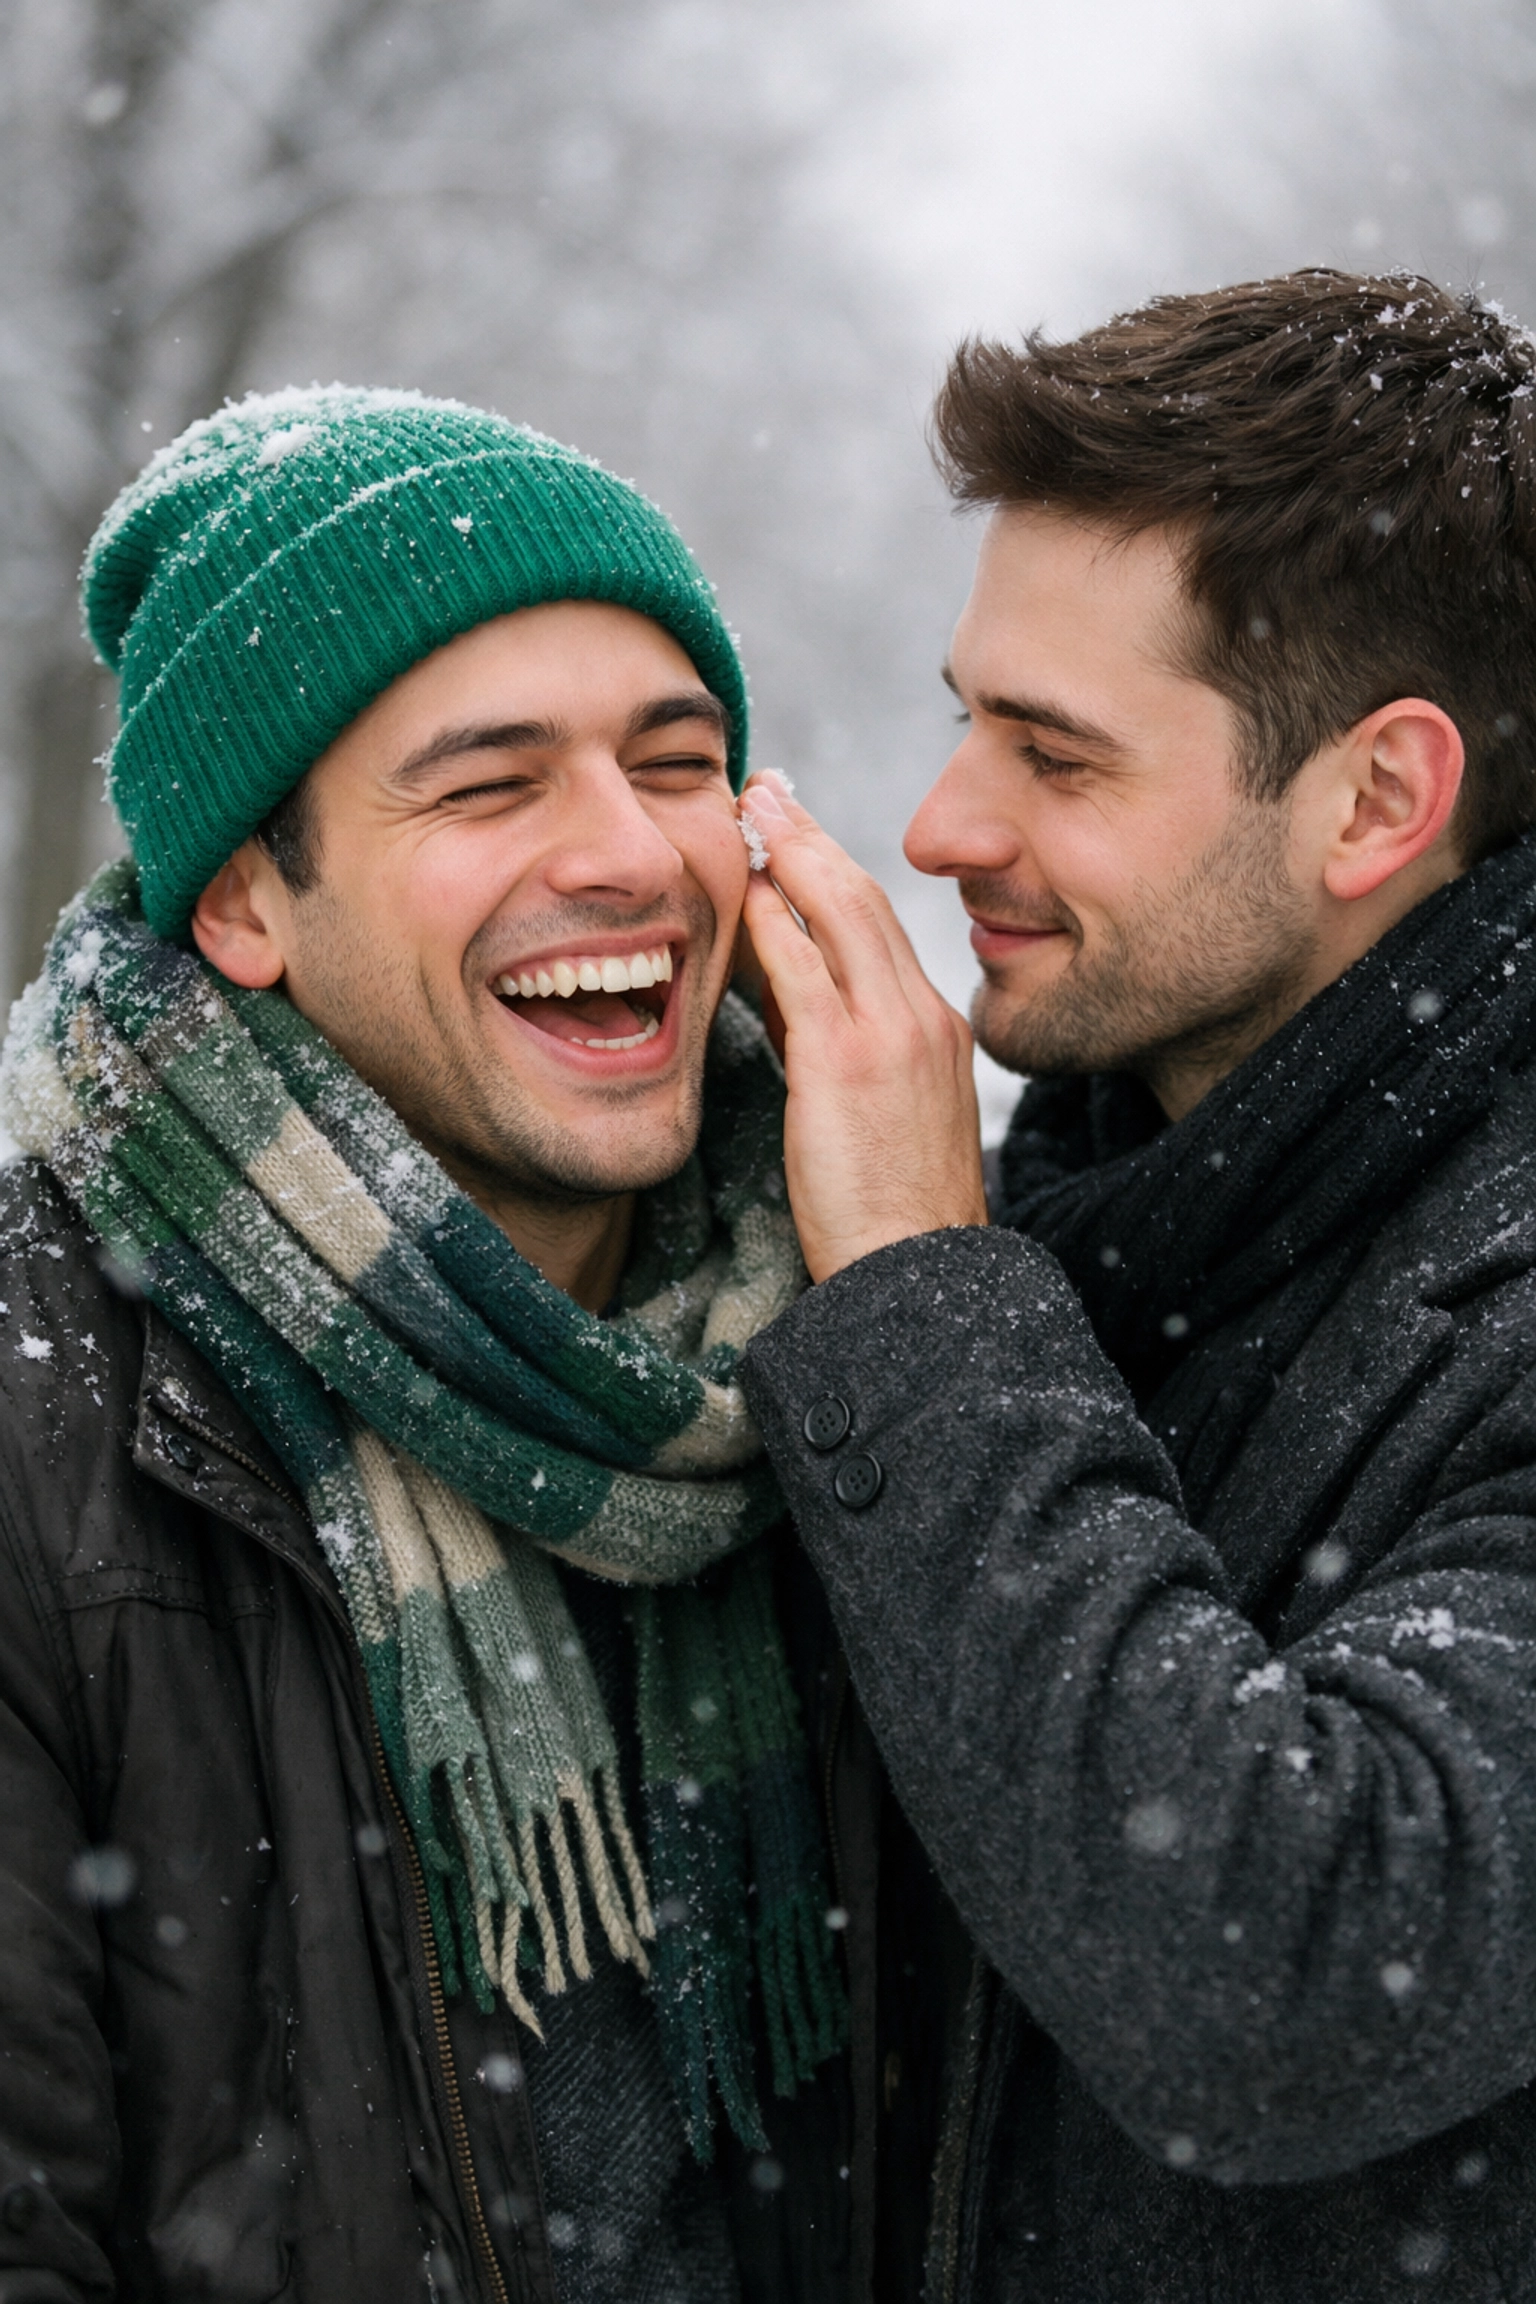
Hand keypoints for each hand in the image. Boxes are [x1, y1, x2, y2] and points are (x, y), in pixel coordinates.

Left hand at [739, 773, 986, 1282]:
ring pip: (844, 914)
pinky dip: (776, 920)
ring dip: (792, 853)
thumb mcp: (886, 1119)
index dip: (837, 872)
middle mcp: (923, 1018)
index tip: (799, 835)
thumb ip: (842, 1052)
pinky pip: (806, 968)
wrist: (921, 1280)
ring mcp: (892, 1035)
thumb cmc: (895, 1219)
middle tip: (769, 791)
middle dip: (814, 838)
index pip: (883, 929)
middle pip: (867, 900)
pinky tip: (747, 887)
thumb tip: (786, 1003)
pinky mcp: (848, 1062)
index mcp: (938, 1031)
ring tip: (752, 809)